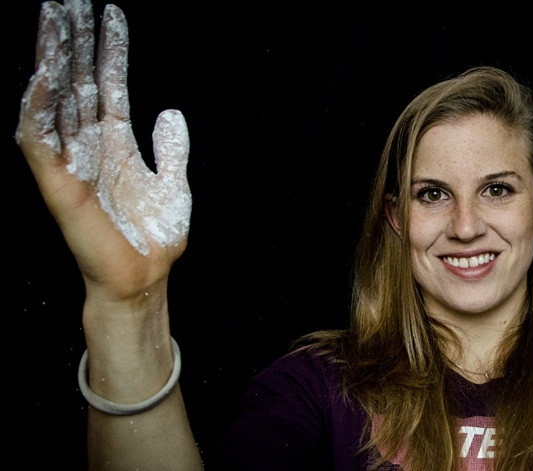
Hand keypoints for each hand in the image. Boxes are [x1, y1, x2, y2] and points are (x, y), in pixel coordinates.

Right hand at [17, 0, 189, 302]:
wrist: (145, 276)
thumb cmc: (155, 236)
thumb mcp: (173, 183)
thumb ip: (171, 148)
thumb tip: (169, 111)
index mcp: (115, 143)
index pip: (109, 85)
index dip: (110, 50)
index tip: (110, 13)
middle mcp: (89, 146)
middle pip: (78, 83)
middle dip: (74, 43)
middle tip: (67, 2)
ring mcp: (72, 162)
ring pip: (56, 101)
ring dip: (53, 61)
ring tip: (52, 21)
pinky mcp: (59, 183)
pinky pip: (40, 141)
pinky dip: (38, 109)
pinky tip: (41, 77)